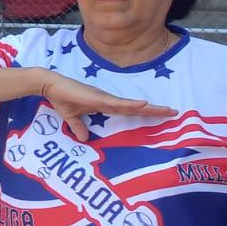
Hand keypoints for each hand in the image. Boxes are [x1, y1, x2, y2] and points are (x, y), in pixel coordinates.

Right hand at [36, 72, 176, 141]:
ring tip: (167, 110)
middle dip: (155, 110)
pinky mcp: (99, 97)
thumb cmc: (62, 98)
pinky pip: (118, 102)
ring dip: (149, 108)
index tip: (161, 114)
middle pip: (136, 107)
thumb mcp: (71, 118)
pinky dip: (131, 104)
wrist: (52, 86)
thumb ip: (79, 128)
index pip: (129, 110)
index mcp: (105, 105)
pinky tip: (143, 104)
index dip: (144, 113)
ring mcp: (106, 98)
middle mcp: (109, 101)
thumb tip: (84, 139)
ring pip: (132, 105)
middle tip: (174, 112)